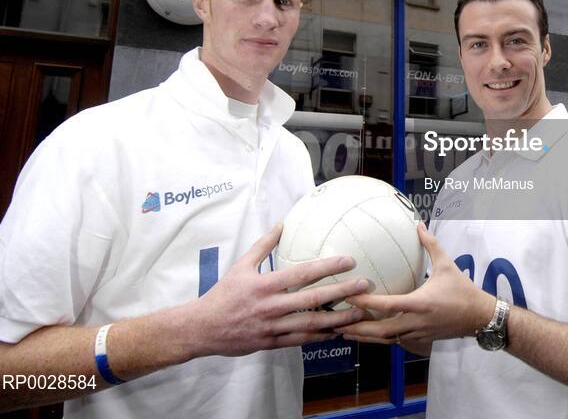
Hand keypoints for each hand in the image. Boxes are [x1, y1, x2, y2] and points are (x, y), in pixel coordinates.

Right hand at [188, 224, 368, 356]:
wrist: (202, 328)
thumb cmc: (223, 294)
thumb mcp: (241, 266)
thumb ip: (263, 245)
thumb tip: (281, 224)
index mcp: (265, 285)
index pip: (302, 273)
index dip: (327, 266)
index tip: (349, 260)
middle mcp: (271, 306)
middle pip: (313, 299)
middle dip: (342, 292)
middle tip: (364, 285)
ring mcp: (273, 327)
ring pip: (311, 323)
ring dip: (338, 318)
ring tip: (360, 312)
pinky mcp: (272, 343)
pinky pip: (301, 340)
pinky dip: (321, 336)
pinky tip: (338, 331)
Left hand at [336, 223, 495, 345]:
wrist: (479, 317)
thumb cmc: (462, 290)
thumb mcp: (447, 264)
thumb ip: (430, 244)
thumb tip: (418, 224)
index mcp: (420, 303)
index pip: (387, 305)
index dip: (366, 303)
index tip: (349, 297)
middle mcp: (417, 321)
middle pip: (382, 331)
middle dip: (359, 329)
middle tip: (338, 323)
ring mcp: (418, 333)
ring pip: (387, 339)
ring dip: (366, 337)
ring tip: (347, 332)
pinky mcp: (421, 339)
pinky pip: (397, 341)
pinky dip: (381, 339)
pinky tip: (370, 335)